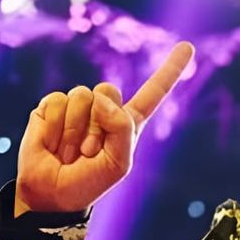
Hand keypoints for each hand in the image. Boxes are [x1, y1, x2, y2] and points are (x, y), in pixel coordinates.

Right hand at [14, 42, 194, 217]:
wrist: (53, 193)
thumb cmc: (90, 182)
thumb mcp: (119, 163)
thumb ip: (121, 129)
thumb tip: (102, 97)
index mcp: (128, 123)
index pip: (153, 93)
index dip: (170, 70)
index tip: (188, 46)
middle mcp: (104, 110)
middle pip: (108, 89)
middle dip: (98, 123)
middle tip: (89, 151)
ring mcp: (77, 107)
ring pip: (81, 95)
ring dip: (74, 130)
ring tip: (72, 152)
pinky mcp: (50, 107)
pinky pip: (56, 101)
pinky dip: (55, 127)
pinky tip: (53, 144)